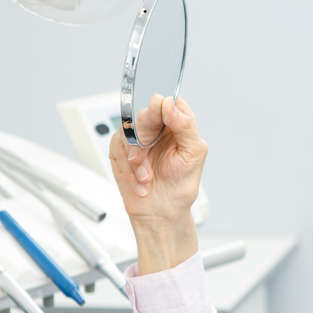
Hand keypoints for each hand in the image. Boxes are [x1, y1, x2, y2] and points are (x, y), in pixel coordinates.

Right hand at [109, 95, 206, 230]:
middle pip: (147, 112)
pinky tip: (140, 178)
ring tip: (147, 176)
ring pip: (130, 129)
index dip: (165, 104)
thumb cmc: (180, 184)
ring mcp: (138, 136)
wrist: (160, 211)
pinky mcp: (121, 147)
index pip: (171, 101)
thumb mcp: (193, 153)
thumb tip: (170, 103)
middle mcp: (158, 127)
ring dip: (138, 156)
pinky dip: (130, 165)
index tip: (164, 114)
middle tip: (149, 147)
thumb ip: (185, 125)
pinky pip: (119, 145)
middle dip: (147, 132)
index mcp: (178, 125)